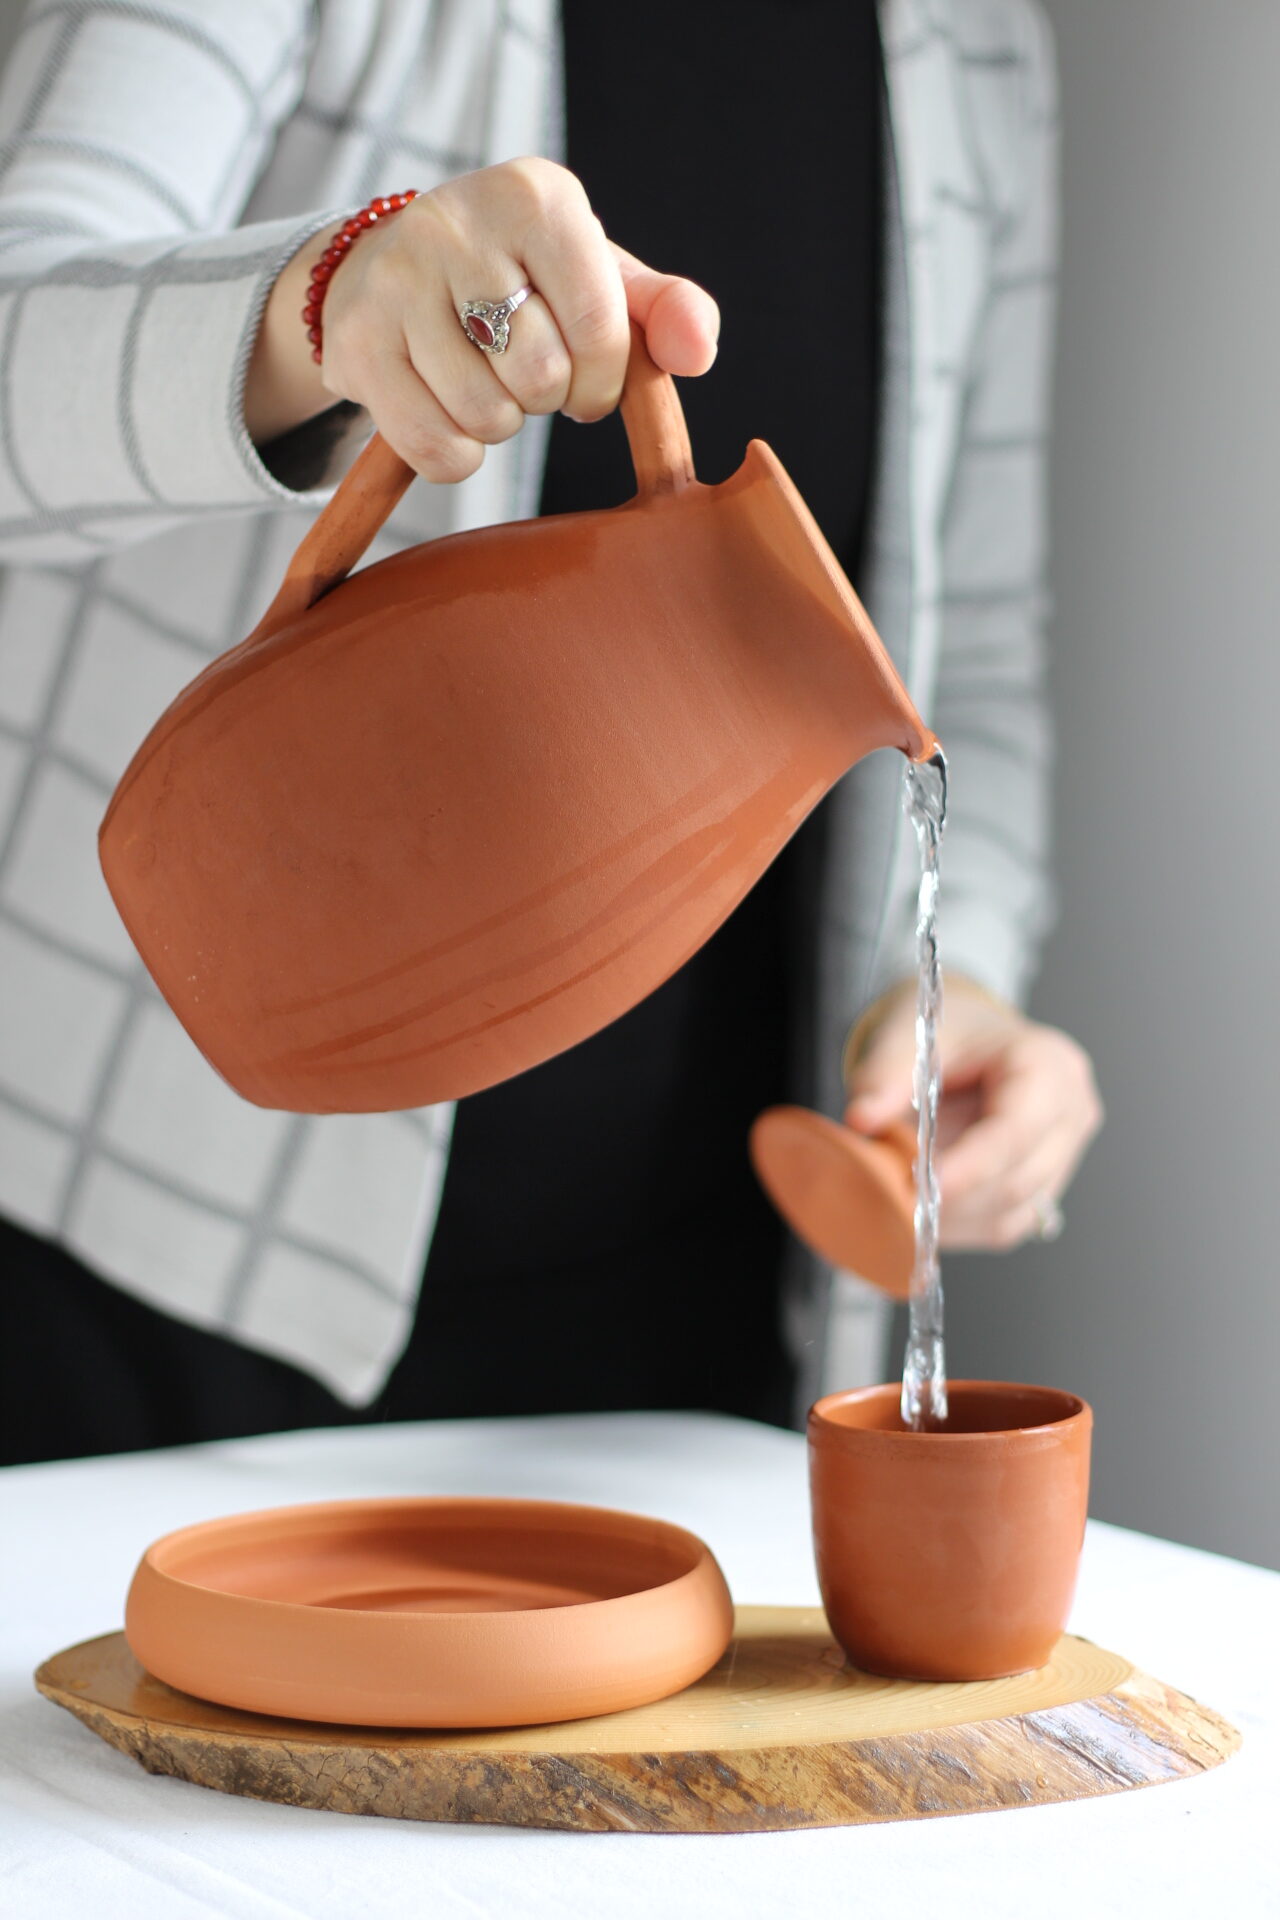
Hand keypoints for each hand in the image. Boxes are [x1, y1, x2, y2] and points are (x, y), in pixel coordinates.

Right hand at [245, 158, 719, 470]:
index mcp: (536, 197)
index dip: (605, 380)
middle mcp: (455, 222)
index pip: (598, 327)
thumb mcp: (597, 276)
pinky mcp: (355, 342)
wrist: (384, 266)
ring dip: (501, 423)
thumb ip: (664, 311)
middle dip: (548, 397)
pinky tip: (445, 406)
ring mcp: (395, 280)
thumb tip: (697, 353)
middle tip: (525, 370)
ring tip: (482, 379)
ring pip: (487, 418)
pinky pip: (436, 449)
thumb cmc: (517, 277)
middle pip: (541, 378)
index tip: (589, 376)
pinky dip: (456, 454)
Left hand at [842, 976, 1103, 1250]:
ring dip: (953, 1217)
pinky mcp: (1047, 1185)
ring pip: (1013, 1211)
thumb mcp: (909, 1038)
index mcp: (1048, 1065)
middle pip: (1018, 1178)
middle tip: (890, 1195)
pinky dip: (960, 1225)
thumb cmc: (947, 1033)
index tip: (920, 1186)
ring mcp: (1065, 1153)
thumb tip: (861, 1119)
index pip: (1018, 1130)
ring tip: (900, 1200)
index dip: (970, 1166)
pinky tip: (923, 1211)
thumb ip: (883, 1078)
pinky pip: (1006, 1224)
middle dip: (951, 1196)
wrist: (970, 1040)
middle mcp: (1071, 1112)